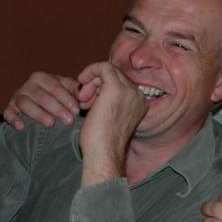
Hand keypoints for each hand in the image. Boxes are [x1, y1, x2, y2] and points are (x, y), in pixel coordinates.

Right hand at [3, 71, 78, 130]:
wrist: (38, 104)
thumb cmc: (56, 97)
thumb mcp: (66, 90)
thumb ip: (76, 90)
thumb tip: (84, 94)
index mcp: (42, 77)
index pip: (55, 87)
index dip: (66, 99)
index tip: (77, 110)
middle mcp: (28, 85)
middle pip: (42, 96)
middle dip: (56, 109)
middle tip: (69, 121)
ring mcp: (17, 96)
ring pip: (26, 104)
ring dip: (38, 114)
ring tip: (50, 124)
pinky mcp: (10, 108)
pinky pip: (8, 113)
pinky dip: (13, 119)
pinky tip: (21, 127)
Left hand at [77, 62, 147, 185]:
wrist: (103, 154)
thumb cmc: (102, 143)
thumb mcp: (110, 118)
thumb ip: (110, 102)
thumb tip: (96, 89)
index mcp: (140, 103)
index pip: (121, 84)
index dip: (102, 88)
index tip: (89, 101)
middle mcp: (138, 96)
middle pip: (115, 76)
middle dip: (96, 85)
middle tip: (83, 101)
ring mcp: (129, 91)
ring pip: (108, 71)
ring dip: (91, 83)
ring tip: (83, 102)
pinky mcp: (116, 88)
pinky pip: (103, 67)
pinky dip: (90, 72)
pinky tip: (81, 83)